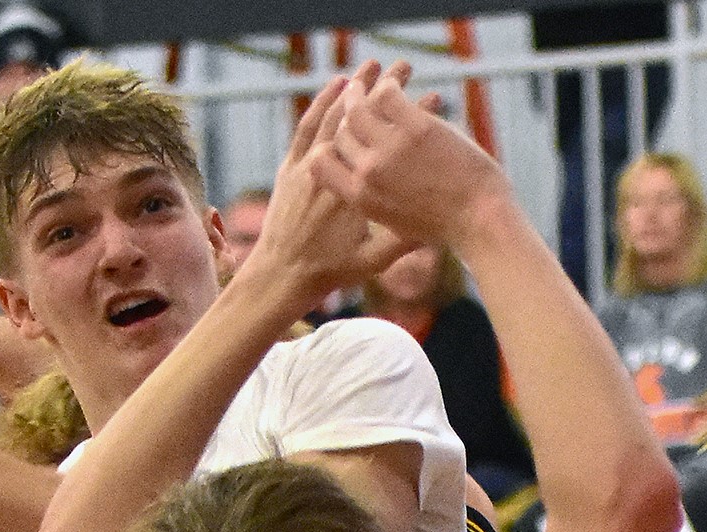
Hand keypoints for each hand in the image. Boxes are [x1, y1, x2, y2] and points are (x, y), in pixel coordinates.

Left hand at [245, 60, 415, 307]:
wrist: (283, 275)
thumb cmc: (331, 271)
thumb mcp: (374, 260)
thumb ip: (403, 240)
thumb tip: (440, 225)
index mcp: (358, 191)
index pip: (389, 142)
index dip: (413, 116)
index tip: (434, 96)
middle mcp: (332, 175)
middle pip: (361, 120)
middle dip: (385, 88)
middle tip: (406, 67)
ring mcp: (307, 169)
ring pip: (333, 117)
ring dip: (354, 87)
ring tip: (374, 64)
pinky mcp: (290, 168)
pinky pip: (306, 128)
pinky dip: (321, 103)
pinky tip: (337, 84)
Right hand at [322, 68, 509, 249]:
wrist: (478, 219)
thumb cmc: (441, 227)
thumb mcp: (394, 225)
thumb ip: (374, 201)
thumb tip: (363, 186)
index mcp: (360, 198)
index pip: (320, 163)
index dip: (324, 146)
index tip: (335, 134)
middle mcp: (368, 172)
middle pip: (341, 133)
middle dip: (344, 112)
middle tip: (351, 92)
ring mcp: (390, 149)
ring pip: (358, 109)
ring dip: (359, 90)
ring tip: (364, 78)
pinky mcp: (416, 128)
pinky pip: (388, 95)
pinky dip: (388, 85)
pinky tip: (394, 82)